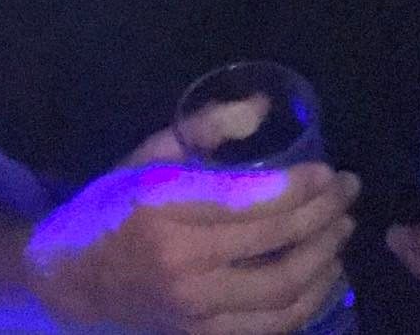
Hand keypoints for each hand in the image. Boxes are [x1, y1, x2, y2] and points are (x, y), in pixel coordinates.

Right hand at [25, 122, 357, 333]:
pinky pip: (273, 325)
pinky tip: (327, 272)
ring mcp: (196, 310)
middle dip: (322, 215)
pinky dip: (310, 300)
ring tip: (344, 227)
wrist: (70, 277)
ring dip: (325, 258)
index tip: (329, 170)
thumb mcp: (148, 153)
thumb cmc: (110, 203)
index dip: (298, 187)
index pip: (248, 201)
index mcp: (164, 208)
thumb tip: (263, 107)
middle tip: (349, 191)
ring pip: (283, 291)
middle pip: (275, 244)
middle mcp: (183, 264)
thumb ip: (205, 128)